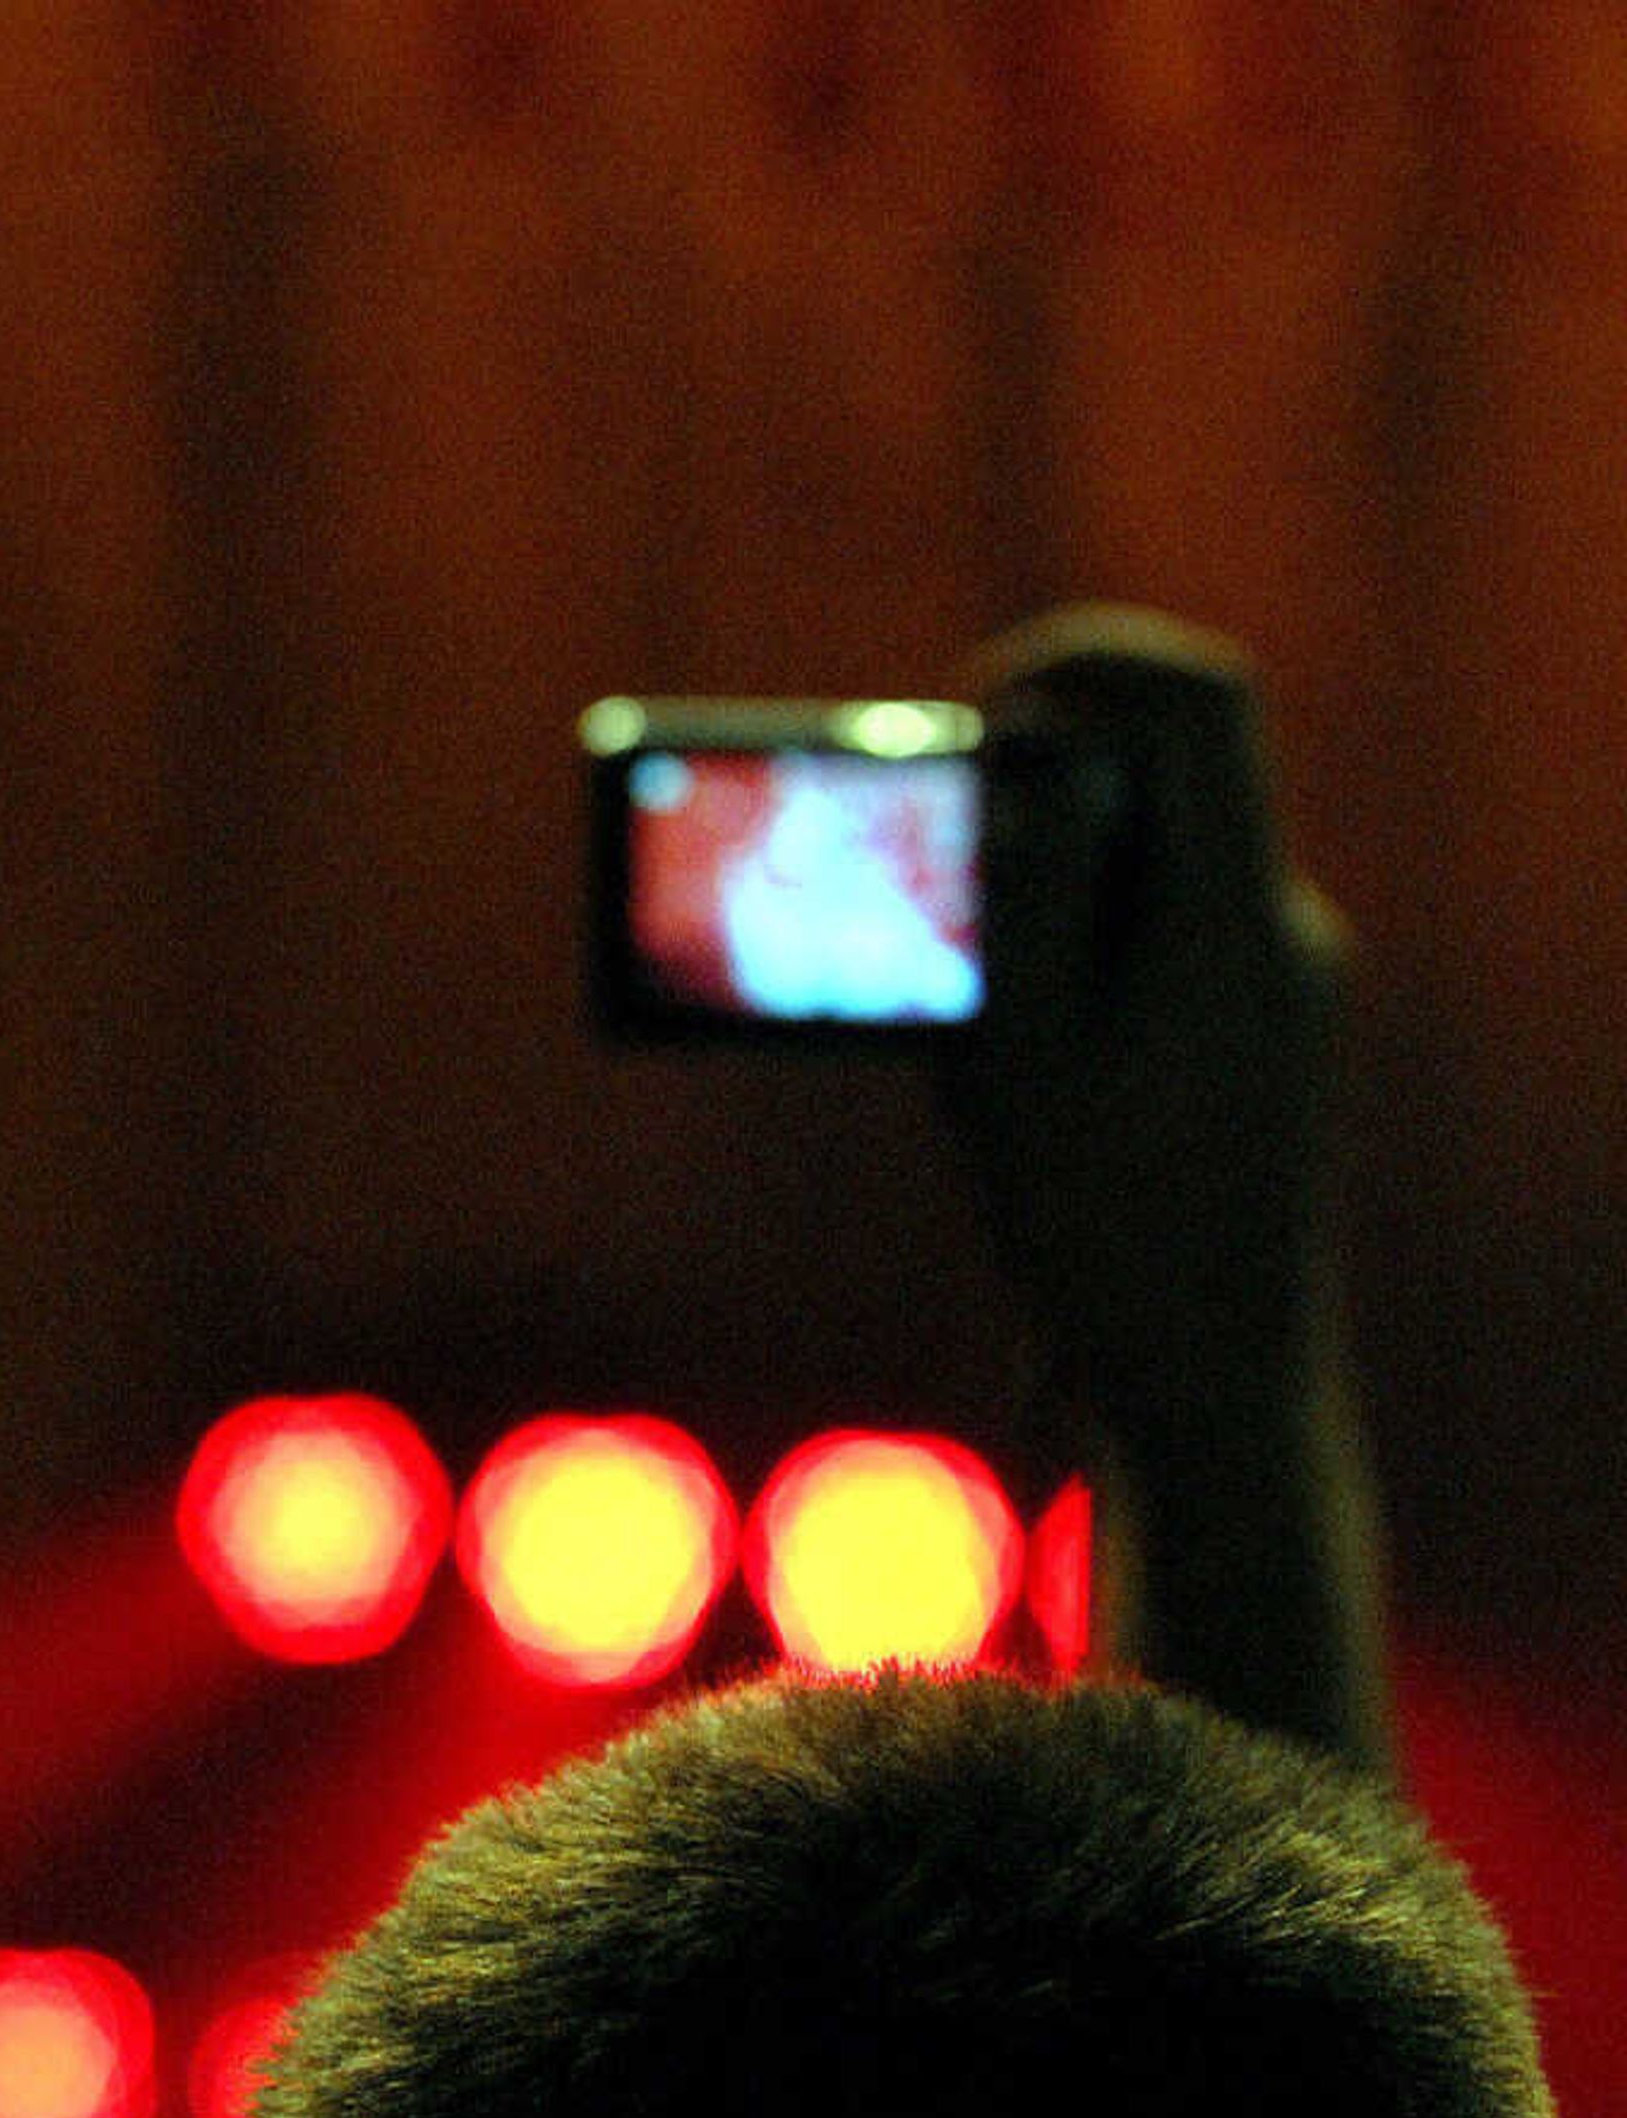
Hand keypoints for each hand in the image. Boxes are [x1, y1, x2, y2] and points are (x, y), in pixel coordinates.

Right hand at [943, 605, 1387, 1764]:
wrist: (1214, 1386)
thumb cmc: (1103, 1234)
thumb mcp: (1008, 1051)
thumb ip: (1009, 894)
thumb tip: (1011, 771)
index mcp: (1233, 915)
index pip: (1197, 699)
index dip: (1084, 661)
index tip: (978, 699)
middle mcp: (1276, 931)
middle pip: (1151, 782)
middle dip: (1019, 796)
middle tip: (909, 861)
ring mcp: (1278, 988)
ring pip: (1142, 867)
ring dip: (1030, 890)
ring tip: (946, 989)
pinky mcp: (1257, 1043)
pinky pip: (1154, 943)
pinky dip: (1065, 957)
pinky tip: (999, 1055)